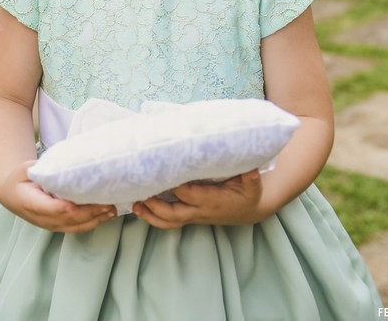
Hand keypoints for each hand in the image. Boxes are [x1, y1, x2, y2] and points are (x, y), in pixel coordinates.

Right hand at [0, 160, 115, 233]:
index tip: (85, 201)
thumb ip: (39, 168)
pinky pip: (77, 228)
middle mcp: (42, 218)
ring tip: (112, 210)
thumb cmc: (19, 179)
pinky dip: (93, 222)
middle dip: (90, 213)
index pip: (52, 208)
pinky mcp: (58, 226)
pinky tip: (106, 216)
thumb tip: (58, 165)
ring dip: (95, 220)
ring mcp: (50, 225)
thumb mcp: (24, 169)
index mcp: (30, 203)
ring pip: (75, 227)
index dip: (68, 208)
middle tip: (108, 204)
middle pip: (69, 219)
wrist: (11, 194)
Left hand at [131, 169, 264, 228]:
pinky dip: (153, 218)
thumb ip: (250, 175)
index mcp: (213, 200)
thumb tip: (251, 165)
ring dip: (151, 215)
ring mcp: (193, 215)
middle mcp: (200, 210)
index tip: (163, 174)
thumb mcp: (253, 184)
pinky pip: (169, 222)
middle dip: (157, 206)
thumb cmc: (248, 193)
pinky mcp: (189, 216)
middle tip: (141, 194)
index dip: (176, 187)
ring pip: (170, 221)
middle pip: (175, 213)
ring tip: (135, 205)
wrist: (248, 211)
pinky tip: (139, 209)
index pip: (190, 194)